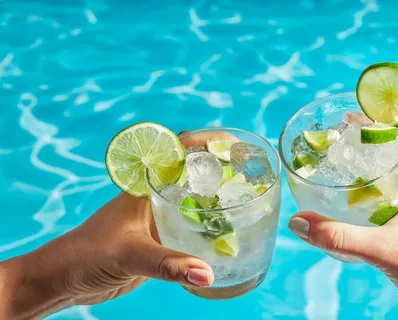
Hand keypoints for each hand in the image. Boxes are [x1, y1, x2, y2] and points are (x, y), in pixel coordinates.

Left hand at [0, 130, 226, 319]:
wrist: (66, 279)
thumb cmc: (87, 256)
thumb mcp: (129, 255)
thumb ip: (168, 264)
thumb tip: (208, 273)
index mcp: (145, 187)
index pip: (178, 151)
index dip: (206, 141)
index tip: (235, 144)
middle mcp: (154, 198)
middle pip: (192, 174)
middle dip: (220, 169)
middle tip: (250, 174)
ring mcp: (157, 219)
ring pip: (193, 201)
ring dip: (216, 199)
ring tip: (247, 201)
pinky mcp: (159, 241)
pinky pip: (190, 228)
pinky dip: (209, 228)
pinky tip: (227, 236)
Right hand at [288, 117, 397, 318]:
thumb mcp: (383, 251)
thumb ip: (338, 236)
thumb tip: (299, 222)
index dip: (380, 114)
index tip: (351, 115)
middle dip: (373, 135)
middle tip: (341, 137)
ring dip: (381, 156)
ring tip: (349, 160)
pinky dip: (389, 176)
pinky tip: (367, 192)